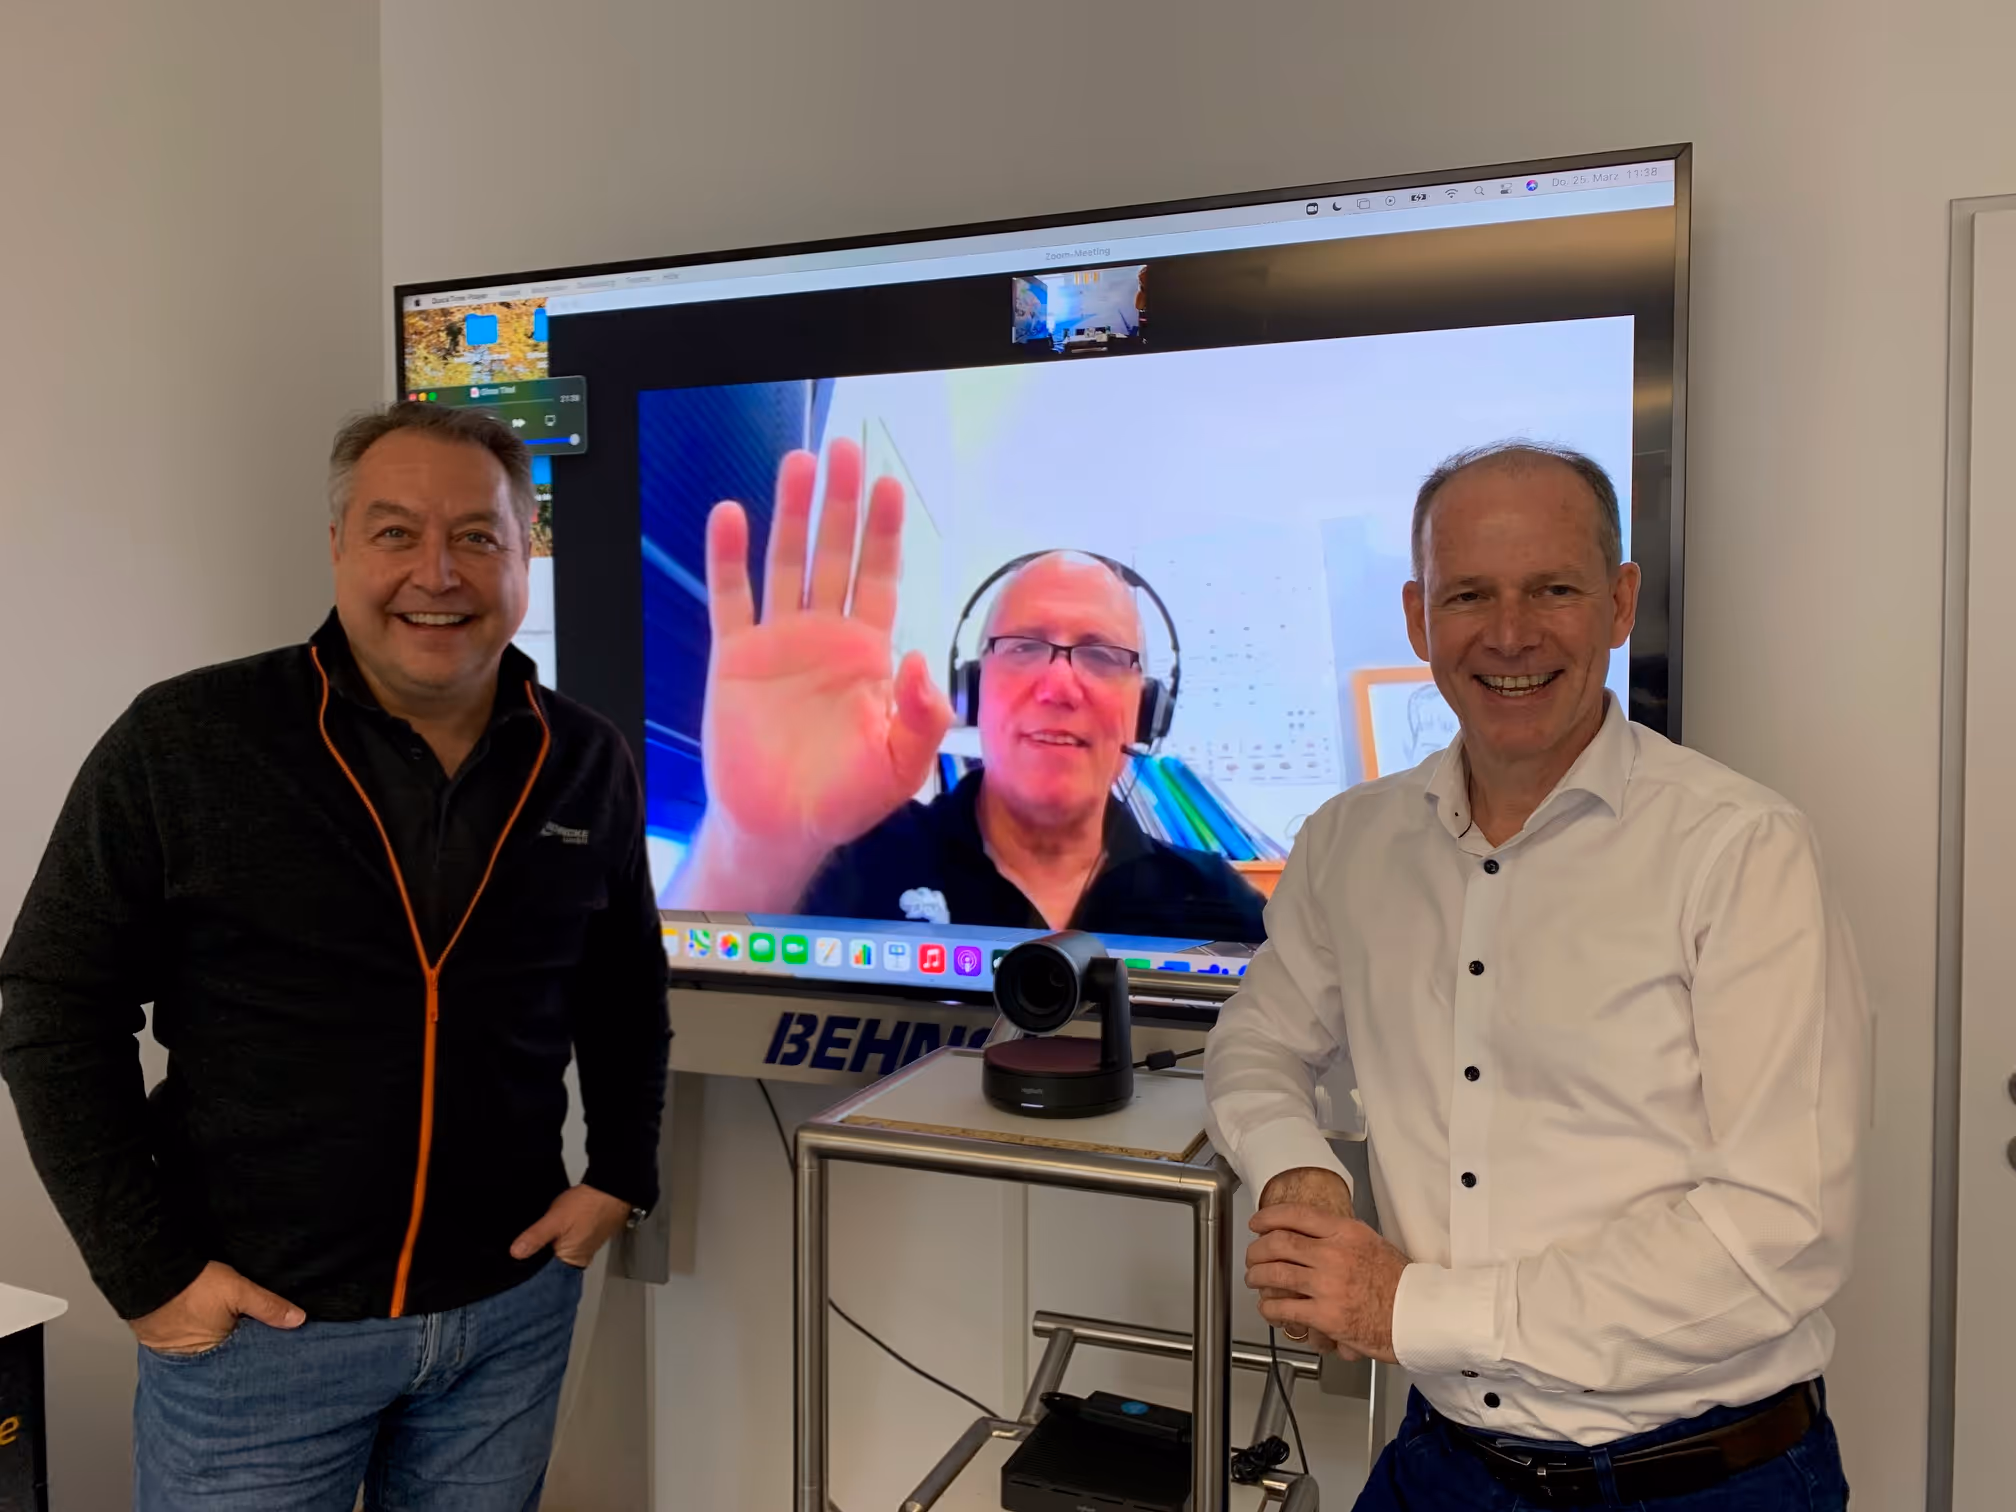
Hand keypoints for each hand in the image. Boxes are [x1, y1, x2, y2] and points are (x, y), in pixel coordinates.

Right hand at [130, 1261, 303, 1354]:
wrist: (148, 1274)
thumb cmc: (192, 1285)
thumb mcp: (238, 1291)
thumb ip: (268, 1306)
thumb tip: (298, 1320)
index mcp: (214, 1353)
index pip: (244, 1359)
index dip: (259, 1351)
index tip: (277, 1347)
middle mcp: (194, 1358)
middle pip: (226, 1356)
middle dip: (241, 1350)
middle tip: (258, 1339)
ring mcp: (177, 1350)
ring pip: (208, 1349)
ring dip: (221, 1341)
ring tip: (237, 1330)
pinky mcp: (164, 1339)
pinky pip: (189, 1341)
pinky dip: (201, 1335)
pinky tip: (213, 1325)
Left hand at [510, 1184, 633, 1268]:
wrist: (610, 1187)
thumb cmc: (589, 1204)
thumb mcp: (555, 1220)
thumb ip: (535, 1237)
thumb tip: (516, 1253)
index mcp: (572, 1261)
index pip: (546, 1277)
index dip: (530, 1272)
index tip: (515, 1267)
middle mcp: (579, 1258)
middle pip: (551, 1265)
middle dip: (536, 1257)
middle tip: (521, 1249)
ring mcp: (583, 1246)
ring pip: (558, 1252)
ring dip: (546, 1246)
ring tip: (533, 1238)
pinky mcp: (585, 1234)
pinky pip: (566, 1241)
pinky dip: (557, 1237)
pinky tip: (550, 1229)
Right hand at [677, 439, 952, 908]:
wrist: (780, 827)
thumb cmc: (845, 799)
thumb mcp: (901, 766)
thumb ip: (921, 716)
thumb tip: (920, 660)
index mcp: (868, 653)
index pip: (880, 577)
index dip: (885, 532)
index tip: (889, 486)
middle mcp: (825, 635)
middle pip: (835, 553)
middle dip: (841, 503)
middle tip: (844, 451)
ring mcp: (779, 641)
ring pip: (786, 562)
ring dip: (791, 514)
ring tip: (797, 463)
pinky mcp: (735, 657)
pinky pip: (731, 597)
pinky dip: (730, 556)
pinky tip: (731, 515)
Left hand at [1246, 1201, 1409, 1363]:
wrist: (1419, 1316)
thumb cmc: (1402, 1284)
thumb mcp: (1374, 1244)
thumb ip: (1343, 1238)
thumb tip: (1318, 1236)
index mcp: (1346, 1233)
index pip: (1297, 1214)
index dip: (1269, 1217)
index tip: (1257, 1223)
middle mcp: (1334, 1254)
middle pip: (1278, 1243)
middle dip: (1257, 1249)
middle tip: (1252, 1255)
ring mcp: (1328, 1285)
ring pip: (1275, 1274)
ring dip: (1257, 1276)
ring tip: (1254, 1279)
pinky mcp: (1325, 1316)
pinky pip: (1285, 1309)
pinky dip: (1269, 1308)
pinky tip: (1268, 1308)